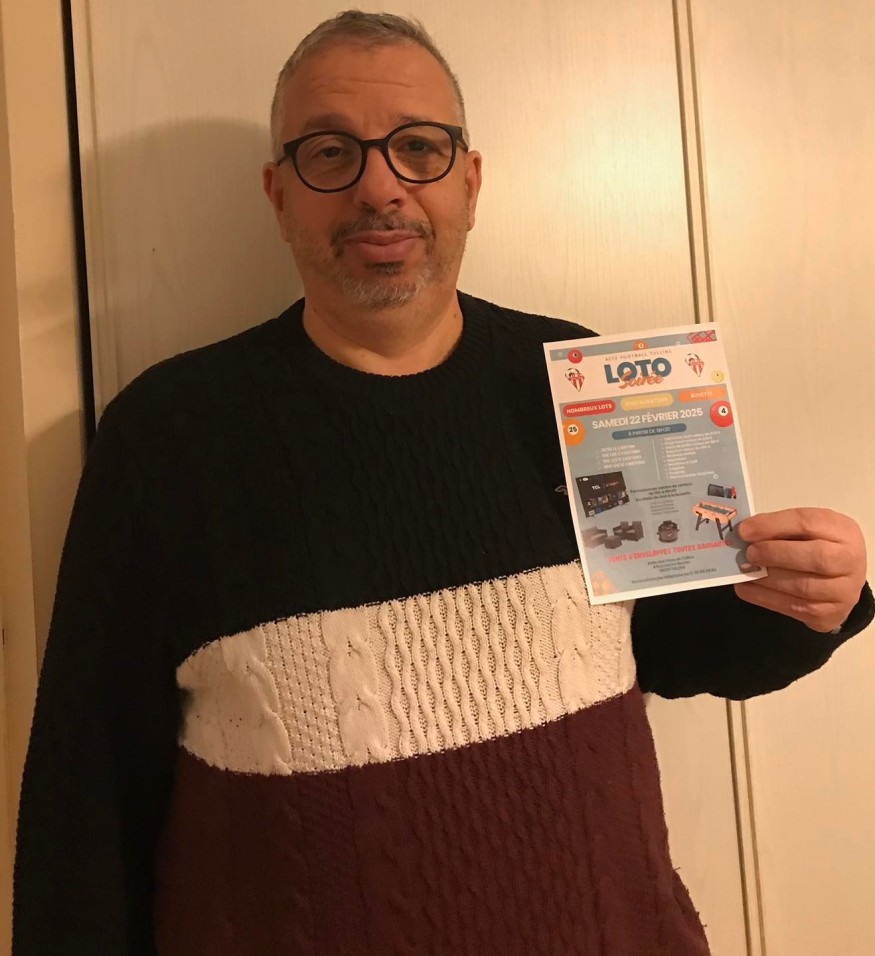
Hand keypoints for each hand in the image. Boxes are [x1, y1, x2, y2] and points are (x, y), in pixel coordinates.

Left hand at [734, 508, 866, 632]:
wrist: (840, 580)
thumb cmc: (817, 546)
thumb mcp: (806, 530)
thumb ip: (779, 528)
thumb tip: (744, 533)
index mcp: (843, 531)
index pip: (809, 523)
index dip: (773, 526)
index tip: (744, 530)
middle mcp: (849, 561)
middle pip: (816, 557)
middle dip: (776, 554)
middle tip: (749, 553)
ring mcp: (843, 591)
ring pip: (804, 587)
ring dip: (767, 579)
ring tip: (744, 571)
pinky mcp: (829, 614)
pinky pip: (794, 608)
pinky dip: (764, 597)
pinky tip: (746, 588)